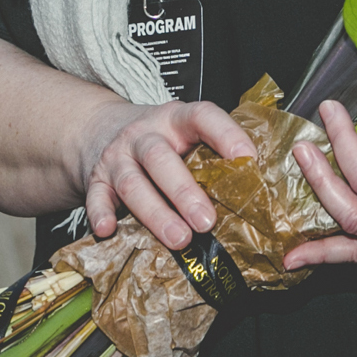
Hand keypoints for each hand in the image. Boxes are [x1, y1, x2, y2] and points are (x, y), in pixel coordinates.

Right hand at [76, 99, 256, 249]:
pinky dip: (101, 213)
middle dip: (185, 192)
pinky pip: (96, 197)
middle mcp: (144, 135)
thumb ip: (212, 154)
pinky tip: (108, 230)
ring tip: (180, 239)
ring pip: (133, 183)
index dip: (226, 135)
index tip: (249, 159)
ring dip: (156, 213)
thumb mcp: (184, 134)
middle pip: (161, 158)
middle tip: (208, 221)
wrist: (99, 129)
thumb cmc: (158, 140)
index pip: (202, 117)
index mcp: (175, 119)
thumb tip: (260, 186)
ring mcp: (117, 157)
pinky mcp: (96, 179)